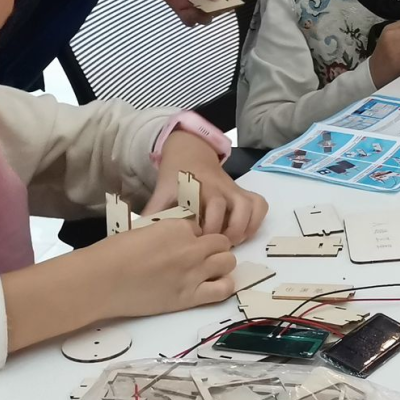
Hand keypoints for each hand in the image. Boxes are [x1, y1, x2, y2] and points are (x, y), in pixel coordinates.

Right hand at [91, 216, 235, 316]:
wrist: (102, 280)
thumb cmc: (113, 253)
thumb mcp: (144, 230)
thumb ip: (166, 233)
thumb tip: (174, 241)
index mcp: (179, 227)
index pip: (201, 228)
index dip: (194, 236)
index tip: (183, 245)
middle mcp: (192, 247)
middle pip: (222, 243)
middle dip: (214, 248)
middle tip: (200, 257)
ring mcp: (194, 272)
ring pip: (228, 262)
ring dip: (221, 264)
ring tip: (208, 271)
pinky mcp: (190, 297)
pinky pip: (224, 290)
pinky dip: (224, 286)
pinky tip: (213, 286)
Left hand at [132, 0, 236, 24]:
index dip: (231, 1)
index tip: (225, 5)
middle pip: (219, 8)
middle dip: (216, 12)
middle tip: (208, 9)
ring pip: (204, 15)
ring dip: (203, 18)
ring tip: (196, 13)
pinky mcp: (177, 4)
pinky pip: (188, 18)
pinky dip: (190, 21)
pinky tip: (187, 15)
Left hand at [143, 131, 264, 244]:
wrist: (191, 154)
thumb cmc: (176, 179)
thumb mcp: (162, 193)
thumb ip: (154, 213)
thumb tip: (139, 234)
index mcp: (197, 188)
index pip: (204, 208)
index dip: (203, 228)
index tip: (195, 241)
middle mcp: (219, 187)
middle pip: (228, 207)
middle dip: (222, 231)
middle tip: (212, 246)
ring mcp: (234, 190)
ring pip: (248, 206)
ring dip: (242, 227)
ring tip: (231, 242)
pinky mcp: (245, 193)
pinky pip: (259, 204)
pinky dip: (255, 220)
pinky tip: (243, 233)